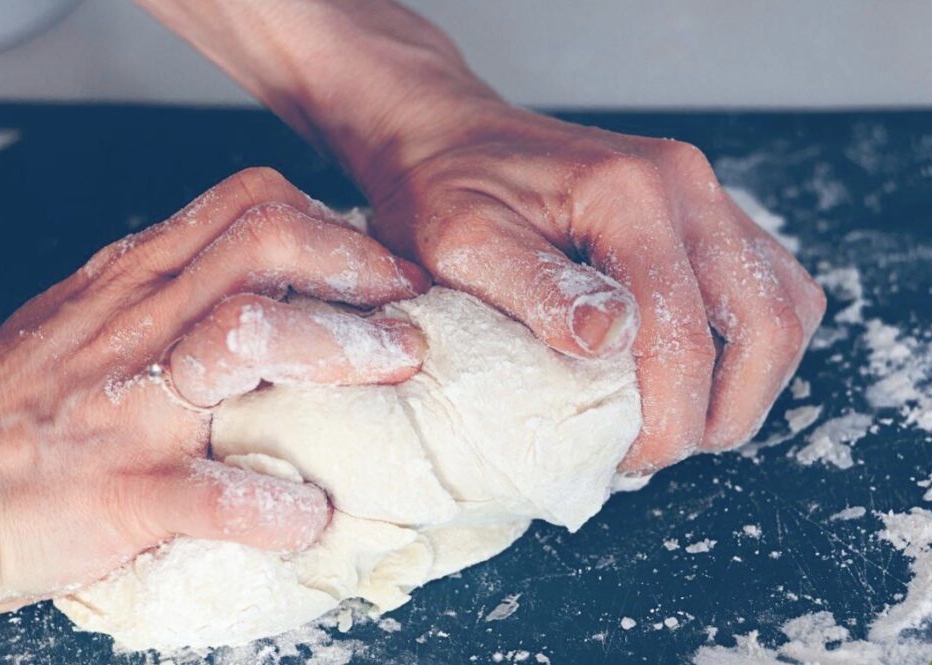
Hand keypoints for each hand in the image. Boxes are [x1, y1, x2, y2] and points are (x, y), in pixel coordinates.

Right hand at [0, 168, 428, 614]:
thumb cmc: (13, 410)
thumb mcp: (88, 318)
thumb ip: (168, 294)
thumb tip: (262, 293)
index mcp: (134, 282)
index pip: (247, 205)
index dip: (330, 224)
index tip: (377, 265)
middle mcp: (141, 325)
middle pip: (266, 244)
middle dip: (356, 267)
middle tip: (406, 311)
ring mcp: (135, 407)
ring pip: (250, 338)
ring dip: (336, 352)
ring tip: (390, 373)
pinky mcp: (126, 492)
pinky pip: (218, 495)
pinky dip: (275, 508)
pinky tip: (308, 516)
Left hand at [138, 0, 825, 471]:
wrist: (420, 121)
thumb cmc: (427, 180)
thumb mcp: (453, 242)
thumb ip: (532, 296)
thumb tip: (609, 354)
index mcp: (636, 198)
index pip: (687, 334)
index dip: (664, 416)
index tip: (622, 460)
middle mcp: (684, 187)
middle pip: (758, 322)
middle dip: (718, 407)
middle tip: (658, 454)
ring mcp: (696, 190)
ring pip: (778, 298)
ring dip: (746, 376)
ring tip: (688, 426)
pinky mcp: (686, 202)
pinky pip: (759, 274)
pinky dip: (744, 335)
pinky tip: (704, 370)